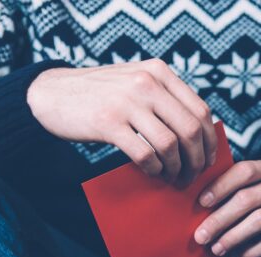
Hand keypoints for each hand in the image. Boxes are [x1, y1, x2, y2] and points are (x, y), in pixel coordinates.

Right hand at [27, 59, 216, 185]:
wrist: (50, 94)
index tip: (207, 161)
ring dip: (176, 170)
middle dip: (196, 160)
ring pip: (171, 145)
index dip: (210, 142)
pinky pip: (146, 155)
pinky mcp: (108, 123)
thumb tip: (202, 135)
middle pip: (190, 130)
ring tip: (171, 179)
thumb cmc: (100, 96)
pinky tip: (152, 173)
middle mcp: (147, 82)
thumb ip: (166, 98)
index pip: (200, 111)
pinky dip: (154, 170)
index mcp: (159, 72)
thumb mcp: (136, 83)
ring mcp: (127, 101)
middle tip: (191, 177)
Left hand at [193, 160, 260, 256]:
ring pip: (259, 221)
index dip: (221, 186)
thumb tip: (197, 209)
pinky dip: (248, 252)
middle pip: (247, 199)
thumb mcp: (254, 192)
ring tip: (215, 249)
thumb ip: (232, 193)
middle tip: (201, 236)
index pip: (244, 171)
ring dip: (232, 237)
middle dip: (220, 219)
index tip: (201, 203)